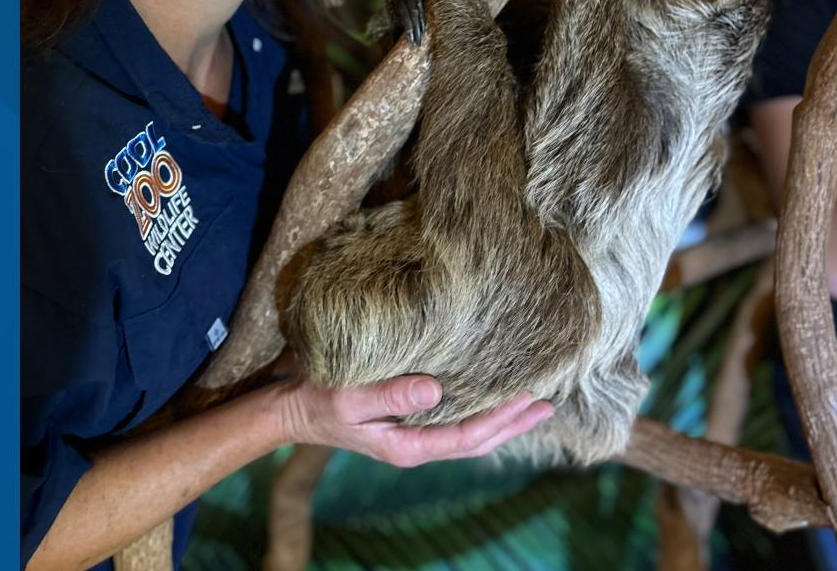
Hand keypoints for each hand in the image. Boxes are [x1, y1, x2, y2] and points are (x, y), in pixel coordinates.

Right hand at [271, 374, 553, 467]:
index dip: (502, 418)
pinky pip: (455, 421)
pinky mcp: (408, 419)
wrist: (288, 405)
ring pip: (470, 434)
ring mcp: (413, 434)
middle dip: (514, 424)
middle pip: (478, 441)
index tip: (530, 397)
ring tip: (532, 402)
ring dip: (502, 419)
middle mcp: (416, 445)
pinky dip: (480, 411)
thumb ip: (390, 395)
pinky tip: (491, 396)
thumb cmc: (315, 399)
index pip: (468, 437)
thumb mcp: (349, 397)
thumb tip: (436, 390)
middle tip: (549, 403)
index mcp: (407, 446)